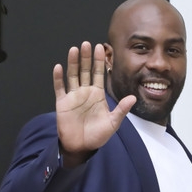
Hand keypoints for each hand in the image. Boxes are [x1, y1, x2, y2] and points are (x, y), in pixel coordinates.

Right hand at [53, 42, 135, 167]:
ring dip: (73, 63)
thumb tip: (132, 98)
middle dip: (86, 57)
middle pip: (85, 70)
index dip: (99, 61)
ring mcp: (73, 96)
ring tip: (74, 50)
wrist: (81, 147)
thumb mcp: (113, 123)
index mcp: (97, 94)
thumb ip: (122, 110)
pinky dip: (58, 78)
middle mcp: (85, 92)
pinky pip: (60, 88)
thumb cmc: (97, 135)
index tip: (100, 47)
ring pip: (72, 75)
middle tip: (87, 44)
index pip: (99, 74)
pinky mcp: (62, 103)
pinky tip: (59, 67)